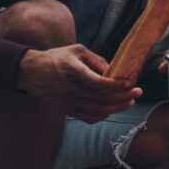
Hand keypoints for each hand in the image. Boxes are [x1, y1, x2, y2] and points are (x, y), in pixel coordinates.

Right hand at [17, 45, 138, 122]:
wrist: (31, 71)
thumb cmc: (57, 58)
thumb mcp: (77, 51)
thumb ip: (97, 60)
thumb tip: (114, 71)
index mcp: (74, 71)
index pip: (100, 84)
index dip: (118, 86)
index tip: (130, 83)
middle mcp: (71, 89)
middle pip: (104, 99)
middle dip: (124, 97)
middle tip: (138, 92)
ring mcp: (68, 102)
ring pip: (99, 110)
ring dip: (118, 107)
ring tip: (129, 101)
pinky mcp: (66, 109)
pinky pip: (88, 117)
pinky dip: (103, 115)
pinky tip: (112, 109)